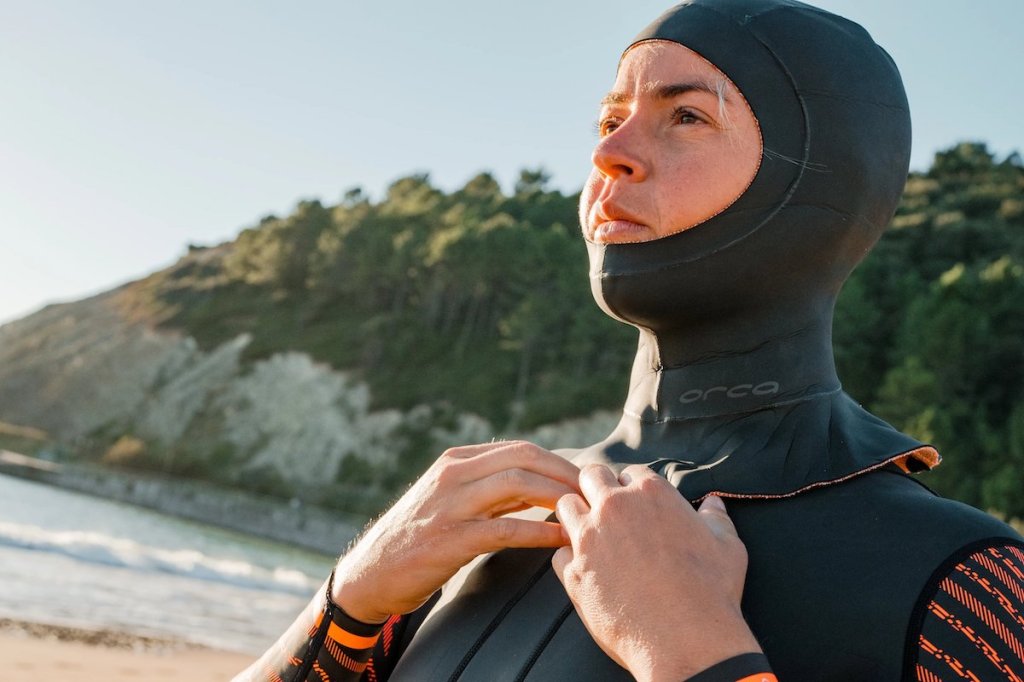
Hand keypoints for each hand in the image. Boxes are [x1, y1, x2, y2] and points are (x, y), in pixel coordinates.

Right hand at [333, 441, 578, 623]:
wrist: (368, 575)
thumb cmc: (417, 541)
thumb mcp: (451, 502)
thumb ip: (490, 490)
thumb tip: (541, 485)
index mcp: (455, 462)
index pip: (519, 449)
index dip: (558, 461)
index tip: (586, 479)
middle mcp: (452, 475)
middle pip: (524, 457)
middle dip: (565, 472)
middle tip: (596, 492)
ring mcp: (450, 505)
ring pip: (517, 484)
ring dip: (558, 495)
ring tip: (586, 511)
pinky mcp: (450, 538)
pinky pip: (506, 528)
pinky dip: (540, 532)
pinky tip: (562, 539)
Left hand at [551, 464, 760, 681]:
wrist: (687, 639)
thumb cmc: (712, 590)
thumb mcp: (727, 546)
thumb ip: (716, 517)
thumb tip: (713, 502)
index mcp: (651, 493)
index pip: (630, 473)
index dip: (632, 488)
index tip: (636, 505)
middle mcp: (614, 507)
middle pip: (591, 476)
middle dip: (597, 489)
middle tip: (607, 512)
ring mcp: (589, 537)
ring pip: (565, 506)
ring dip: (576, 516)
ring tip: (591, 536)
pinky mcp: (573, 570)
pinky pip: (559, 552)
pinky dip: (569, 558)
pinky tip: (587, 570)